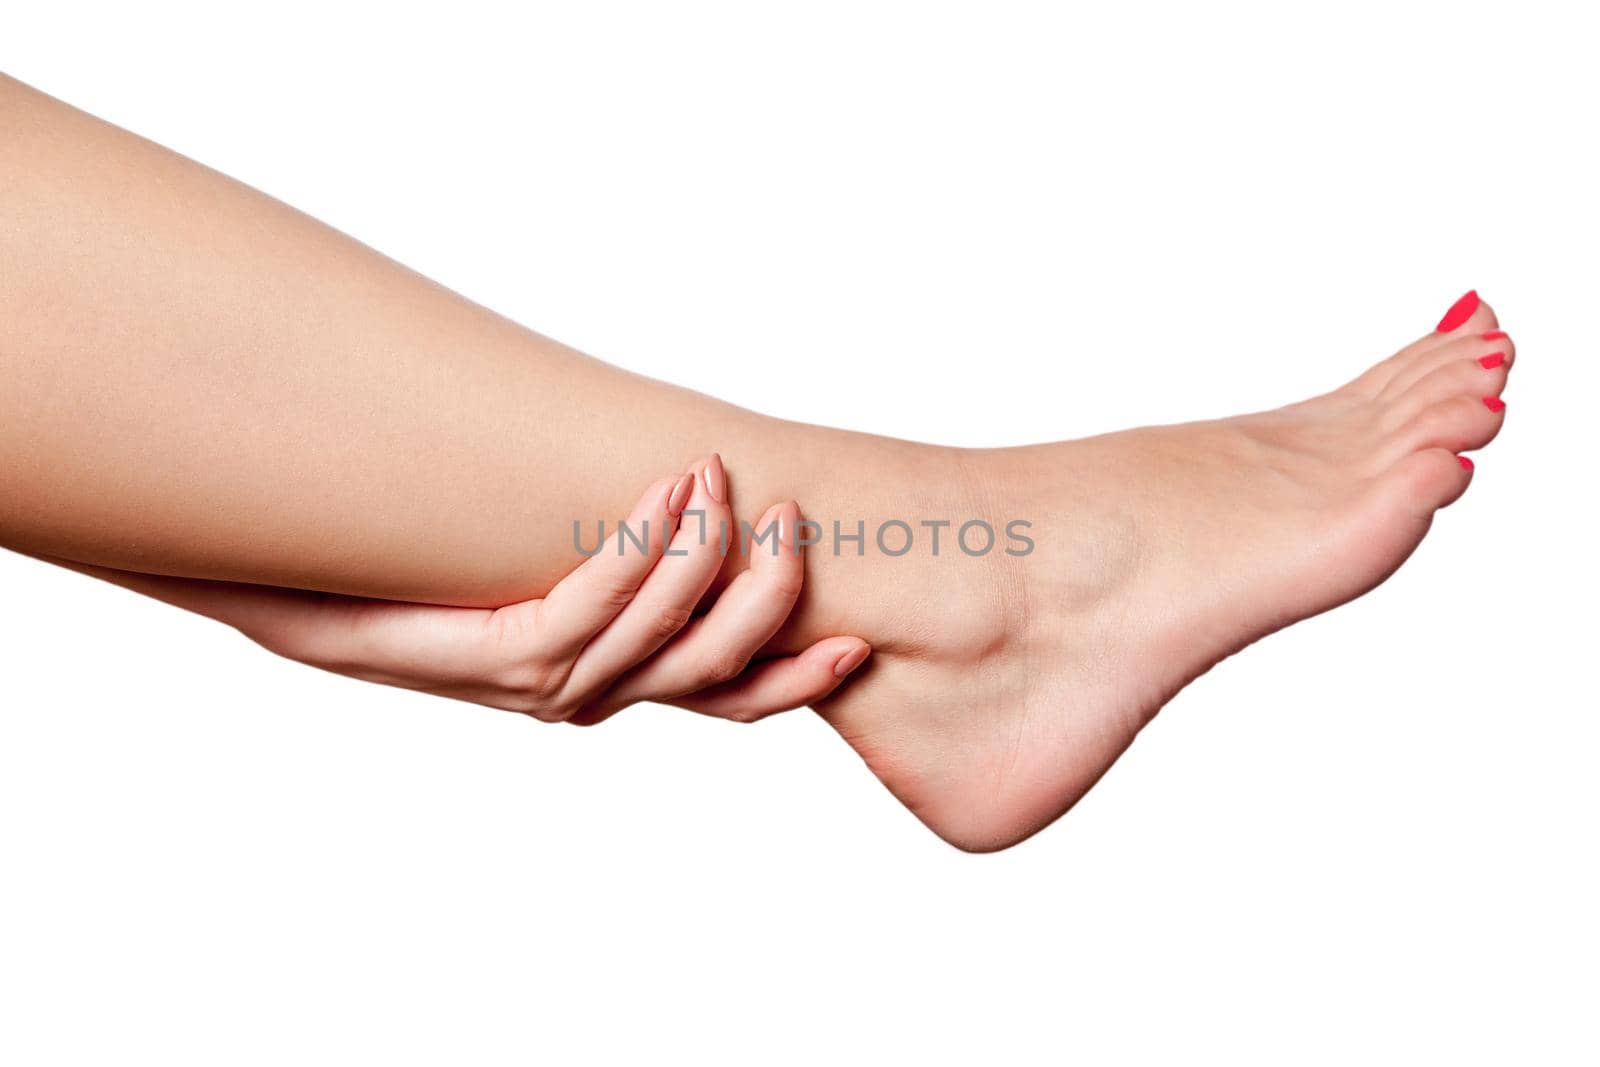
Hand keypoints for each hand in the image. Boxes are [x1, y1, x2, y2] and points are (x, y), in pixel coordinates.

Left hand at [59, 455, 870, 722]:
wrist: (307, 588)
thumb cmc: (427, 571)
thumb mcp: (537, 556)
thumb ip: (617, 546)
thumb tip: (694, 478)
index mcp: (610, 680)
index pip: (726, 702)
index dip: (791, 683)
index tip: (857, 643)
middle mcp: (584, 694)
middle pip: (706, 670)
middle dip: (761, 600)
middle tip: (788, 519)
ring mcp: (538, 683)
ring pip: (652, 638)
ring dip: (696, 557)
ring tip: (714, 475)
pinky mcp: (490, 659)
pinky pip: (583, 612)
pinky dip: (630, 555)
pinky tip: (658, 494)